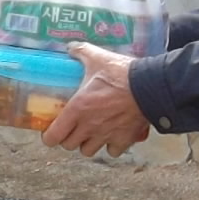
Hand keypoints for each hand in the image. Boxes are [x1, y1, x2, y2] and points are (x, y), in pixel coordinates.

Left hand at [44, 43, 151, 157]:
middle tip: (72, 127)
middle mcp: (88, 127)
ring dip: (87, 143)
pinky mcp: (123, 140)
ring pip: (88, 151)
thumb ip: (81, 52)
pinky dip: (111, 146)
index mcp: (76, 110)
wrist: (149, 87)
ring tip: (91, 132)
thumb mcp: (97, 58)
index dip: (50, 136)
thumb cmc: (120, 74)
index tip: (52, 131)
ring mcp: (106, 136)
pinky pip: (111, 152)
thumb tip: (71, 47)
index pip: (53, 137)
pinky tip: (112, 135)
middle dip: (68, 138)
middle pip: (69, 145)